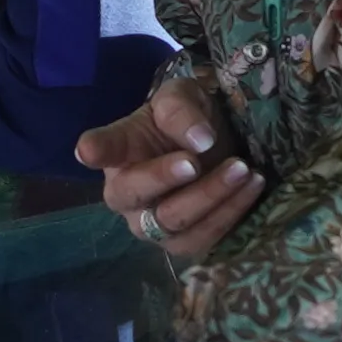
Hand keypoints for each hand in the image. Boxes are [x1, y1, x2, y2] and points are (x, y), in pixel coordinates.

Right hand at [77, 81, 259, 261]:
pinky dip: (232, 212)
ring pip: (174, 224)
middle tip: (195, 161)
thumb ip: (182, 111)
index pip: (102, 150)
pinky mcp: (186, 243)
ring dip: (211, 197)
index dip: (96, 151)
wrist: (211, 146)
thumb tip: (200, 141)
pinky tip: (253, 185)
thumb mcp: (182, 98)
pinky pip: (205, 238)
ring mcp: (154, 226)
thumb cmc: (184, 120)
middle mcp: (127, 197)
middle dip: (165, 179)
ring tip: (242, 169)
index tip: (88, 150)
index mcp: (118, 155)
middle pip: (136, 196)